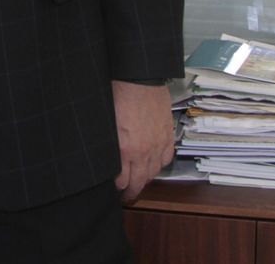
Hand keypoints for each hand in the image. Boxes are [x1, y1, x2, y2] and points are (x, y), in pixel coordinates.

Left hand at [111, 80, 174, 202]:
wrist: (139, 79)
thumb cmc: (117, 96)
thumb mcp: (106, 124)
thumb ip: (109, 146)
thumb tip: (108, 158)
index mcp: (125, 150)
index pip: (122, 181)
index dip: (118, 188)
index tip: (115, 190)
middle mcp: (143, 151)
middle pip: (139, 181)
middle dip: (132, 191)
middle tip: (127, 196)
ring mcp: (157, 144)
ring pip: (153, 172)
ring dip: (146, 179)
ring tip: (140, 181)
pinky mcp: (167, 135)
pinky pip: (166, 158)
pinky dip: (159, 164)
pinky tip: (153, 164)